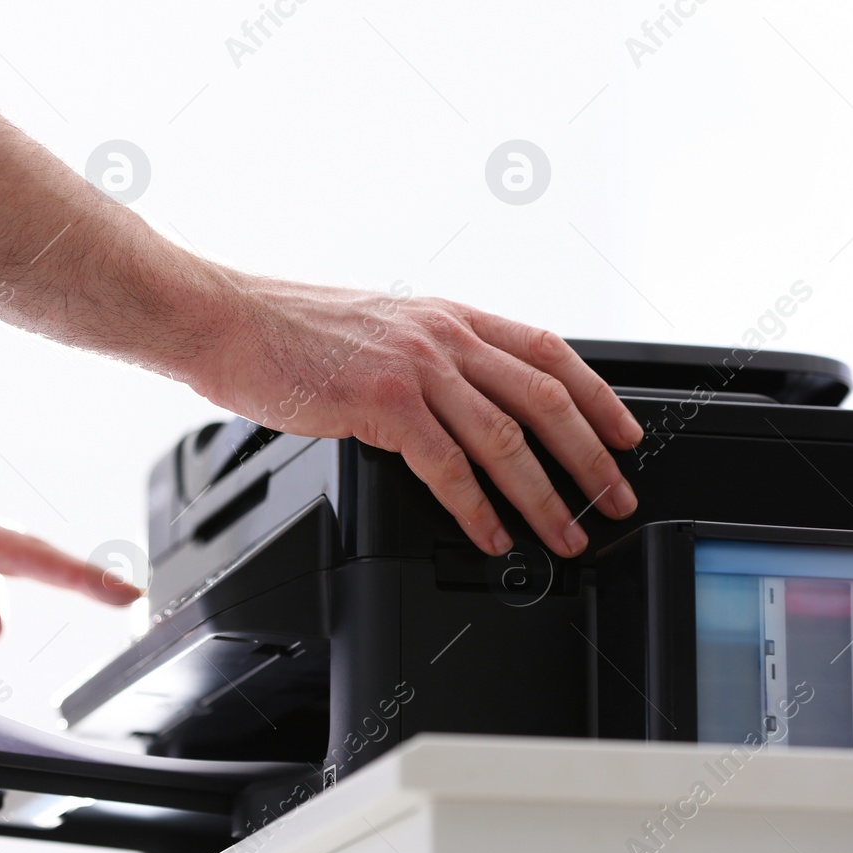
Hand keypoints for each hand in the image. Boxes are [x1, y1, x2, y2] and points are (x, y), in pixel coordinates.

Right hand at [187, 275, 642, 558]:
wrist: (224, 320)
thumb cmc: (287, 328)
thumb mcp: (378, 327)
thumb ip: (428, 357)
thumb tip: (465, 403)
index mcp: (448, 316)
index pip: (550, 352)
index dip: (599, 396)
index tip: (627, 435)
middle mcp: (443, 336)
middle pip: (546, 399)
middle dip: (592, 458)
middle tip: (616, 500)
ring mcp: (416, 368)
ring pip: (507, 440)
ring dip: (545, 497)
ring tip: (566, 535)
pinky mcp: (382, 405)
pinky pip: (449, 468)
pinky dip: (478, 510)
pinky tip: (492, 536)